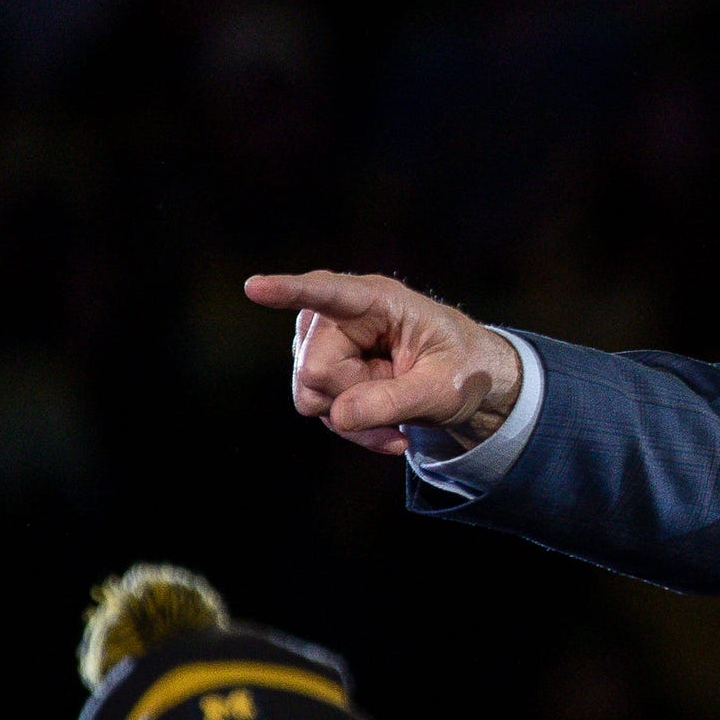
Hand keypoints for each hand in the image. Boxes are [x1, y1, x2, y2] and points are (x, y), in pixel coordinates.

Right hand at [243, 272, 523, 456]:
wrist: (463, 382)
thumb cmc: (462, 369)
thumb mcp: (443, 388)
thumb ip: (394, 400)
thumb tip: (338, 415)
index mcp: (379, 299)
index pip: (328, 292)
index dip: (290, 291)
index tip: (255, 287)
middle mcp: (340, 315)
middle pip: (315, 368)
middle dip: (354, 395)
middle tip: (401, 392)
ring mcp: (324, 342)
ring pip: (310, 393)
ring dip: (355, 417)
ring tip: (400, 413)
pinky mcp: (321, 370)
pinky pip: (319, 409)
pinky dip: (355, 427)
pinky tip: (391, 431)